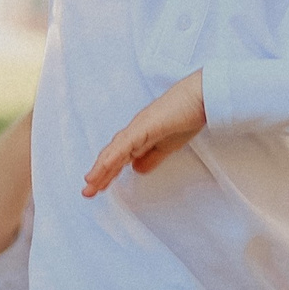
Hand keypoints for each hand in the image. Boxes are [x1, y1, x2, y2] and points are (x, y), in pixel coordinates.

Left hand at [84, 72, 203, 195]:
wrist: (201, 97)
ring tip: (90, 184)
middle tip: (88, 192)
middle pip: (112, 155)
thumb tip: (136, 170)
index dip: (108, 173)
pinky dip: (114, 155)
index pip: (119, 158)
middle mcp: (135, 131)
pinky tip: (104, 166)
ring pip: (115, 150)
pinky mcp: (145, 125)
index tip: (98, 188)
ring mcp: (138, 127)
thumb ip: (152, 158)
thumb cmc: (188, 115)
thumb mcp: (168, 146)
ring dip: (101, 168)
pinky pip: (126, 144)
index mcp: (140, 136)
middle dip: (100, 174)